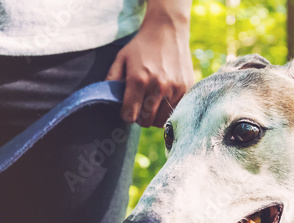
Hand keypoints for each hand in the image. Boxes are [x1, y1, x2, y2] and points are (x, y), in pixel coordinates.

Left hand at [105, 5, 194, 127]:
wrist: (167, 30)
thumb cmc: (141, 46)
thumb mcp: (121, 59)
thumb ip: (111, 80)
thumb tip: (106, 101)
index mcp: (139, 80)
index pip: (130, 115)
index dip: (126, 115)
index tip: (127, 109)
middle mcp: (158, 86)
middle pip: (146, 121)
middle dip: (140, 117)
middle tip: (140, 106)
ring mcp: (175, 88)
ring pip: (162, 120)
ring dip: (155, 116)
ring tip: (152, 104)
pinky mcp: (187, 89)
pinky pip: (176, 112)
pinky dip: (168, 110)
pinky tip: (164, 99)